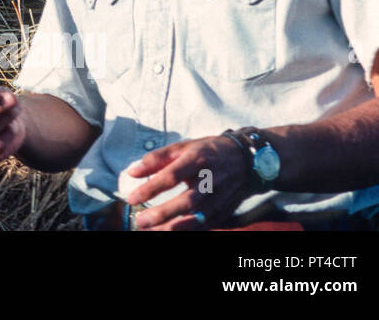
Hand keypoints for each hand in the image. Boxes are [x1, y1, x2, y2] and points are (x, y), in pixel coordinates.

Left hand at [124, 135, 251, 229]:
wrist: (246, 160)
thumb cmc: (207, 151)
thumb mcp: (183, 147)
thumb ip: (156, 159)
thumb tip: (132, 172)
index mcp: (197, 159)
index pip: (172, 176)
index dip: (151, 188)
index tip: (131, 198)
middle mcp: (210, 180)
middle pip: (187, 201)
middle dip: (163, 214)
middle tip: (140, 221)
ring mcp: (221, 197)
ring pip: (198, 218)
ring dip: (174, 227)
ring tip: (152, 231)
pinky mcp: (226, 210)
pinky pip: (207, 225)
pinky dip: (189, 230)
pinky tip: (171, 231)